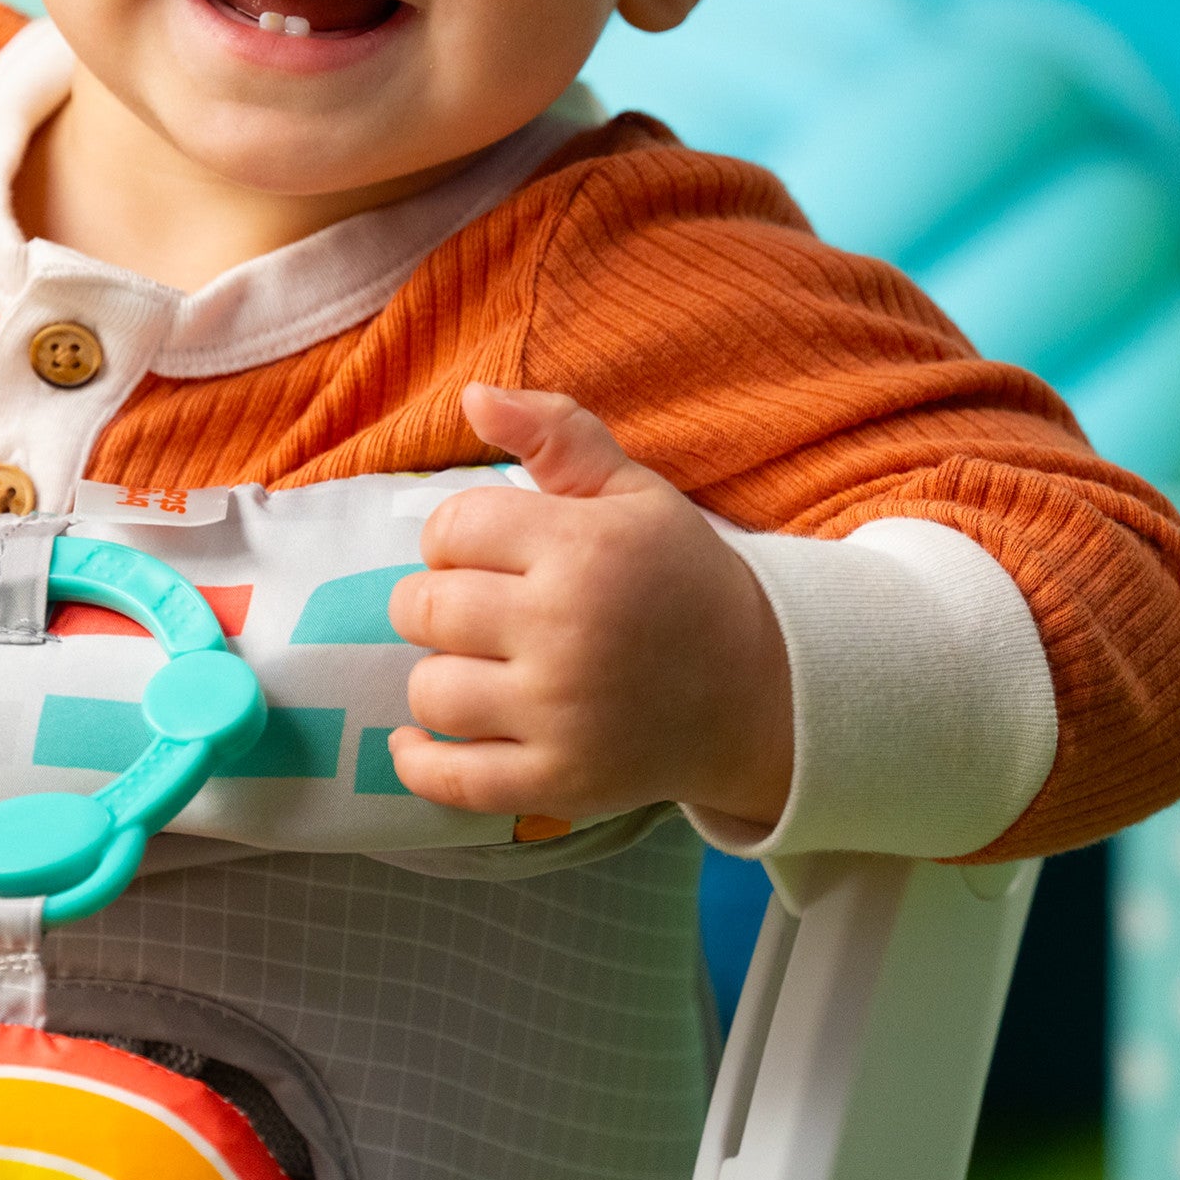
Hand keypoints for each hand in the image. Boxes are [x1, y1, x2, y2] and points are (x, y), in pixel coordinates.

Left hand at [386, 383, 792, 833]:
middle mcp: (569, 633)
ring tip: (482, 668)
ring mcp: (562, 718)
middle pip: (423, 609)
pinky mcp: (560, 785)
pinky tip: (420, 740)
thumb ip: (556, 434)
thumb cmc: (679, 579)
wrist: (760, 691)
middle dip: (438, 602)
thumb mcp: (632, 493)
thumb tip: (472, 395)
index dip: (458, 537)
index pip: (450, 529)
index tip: (490, 552)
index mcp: (585, 550)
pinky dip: (419, 763)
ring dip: (441, 677)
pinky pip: (450, 780)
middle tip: (482, 610)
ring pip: (429, 691)